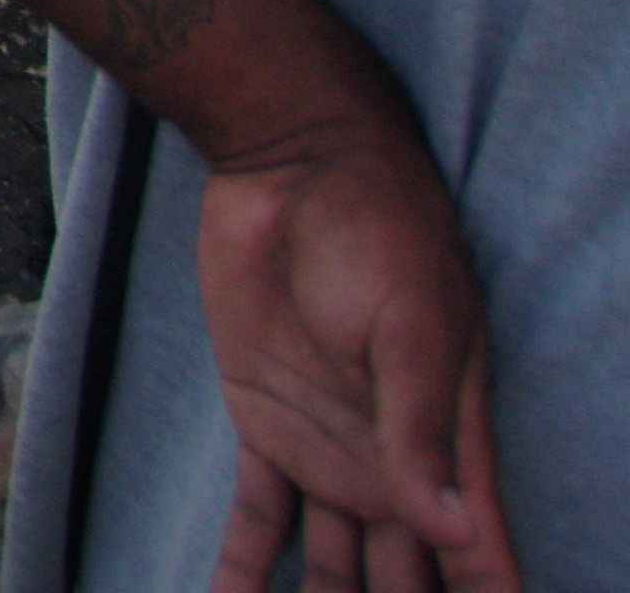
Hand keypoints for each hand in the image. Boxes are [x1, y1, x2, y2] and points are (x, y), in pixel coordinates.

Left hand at [200, 118, 520, 592]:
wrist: (291, 171)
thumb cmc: (377, 234)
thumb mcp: (411, 329)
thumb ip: (423, 430)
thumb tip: (456, 535)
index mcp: (450, 448)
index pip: (480, 558)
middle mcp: (394, 467)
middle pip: (411, 580)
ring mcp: (329, 454)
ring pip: (335, 569)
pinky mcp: (266, 429)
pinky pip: (257, 520)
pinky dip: (241, 570)